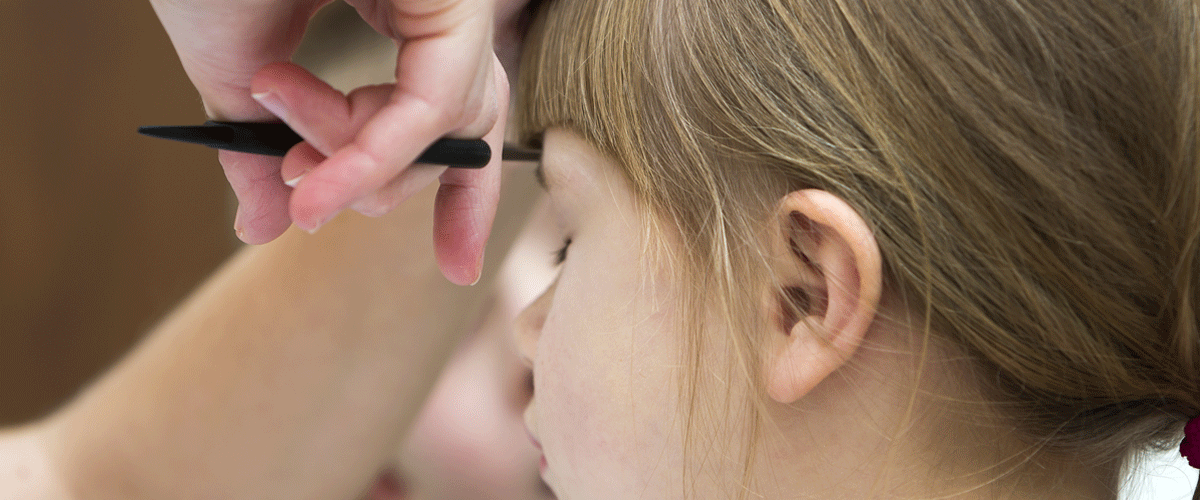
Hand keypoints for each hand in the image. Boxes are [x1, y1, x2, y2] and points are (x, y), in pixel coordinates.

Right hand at [149, 0, 514, 284]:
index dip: (460, 199)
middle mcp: (441, 6)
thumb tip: (263, 228)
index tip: (459, 268)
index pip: (454, 117)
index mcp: (405, 15)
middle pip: (464, 127)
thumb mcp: (238, 75)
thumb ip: (265, 151)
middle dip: (386, 187)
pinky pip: (437, 101)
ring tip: (284, 159)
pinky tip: (307, 167)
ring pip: (449, 122)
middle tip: (306, 204)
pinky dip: (374, 149)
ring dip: (361, 167)